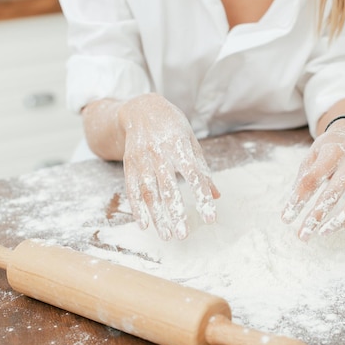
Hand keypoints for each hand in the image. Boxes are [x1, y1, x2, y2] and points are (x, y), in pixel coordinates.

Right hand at [119, 94, 219, 239]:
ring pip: (149, 192)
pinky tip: (145, 225)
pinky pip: (132, 189)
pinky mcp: (128, 164)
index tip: (210, 219)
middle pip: (169, 188)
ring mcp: (142, 159)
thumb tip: (216, 195)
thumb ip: (202, 169)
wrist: (141, 109)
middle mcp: (160, 153)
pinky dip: (137, 208)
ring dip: (157, 216)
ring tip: (167, 236)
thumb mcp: (191, 142)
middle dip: (176, 213)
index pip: (194, 176)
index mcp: (180, 146)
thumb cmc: (173, 127)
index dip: (202, 198)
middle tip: (183, 235)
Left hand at [281, 120, 344, 240]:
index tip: (286, 218)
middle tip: (303, 234)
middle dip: (316, 216)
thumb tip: (291, 208)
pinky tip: (338, 226)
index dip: (298, 199)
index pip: (312, 179)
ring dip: (339, 221)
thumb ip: (303, 179)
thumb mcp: (311, 156)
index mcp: (332, 151)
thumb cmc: (327, 149)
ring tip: (322, 233)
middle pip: (333, 192)